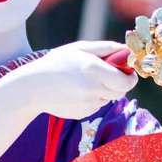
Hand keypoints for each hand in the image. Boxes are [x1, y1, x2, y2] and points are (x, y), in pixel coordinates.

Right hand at [8, 40, 136, 119]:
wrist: (31, 88)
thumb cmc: (55, 63)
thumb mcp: (79, 48)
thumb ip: (106, 48)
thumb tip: (126, 49)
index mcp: (94, 70)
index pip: (126, 81)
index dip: (130, 76)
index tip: (126, 71)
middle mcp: (94, 89)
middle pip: (121, 91)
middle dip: (119, 83)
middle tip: (107, 73)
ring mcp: (89, 104)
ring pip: (108, 98)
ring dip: (104, 90)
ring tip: (84, 81)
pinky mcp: (83, 114)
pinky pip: (96, 105)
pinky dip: (92, 98)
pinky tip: (76, 91)